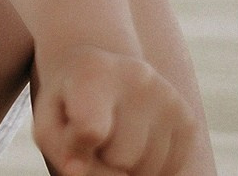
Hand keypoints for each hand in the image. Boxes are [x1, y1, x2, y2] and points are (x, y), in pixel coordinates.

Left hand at [32, 44, 200, 175]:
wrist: (103, 74)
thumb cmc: (69, 103)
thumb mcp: (49, 118)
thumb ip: (58, 147)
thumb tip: (78, 172)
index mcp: (95, 72)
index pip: (91, 130)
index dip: (77, 147)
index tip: (70, 135)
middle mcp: (138, 78)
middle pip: (121, 157)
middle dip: (102, 158)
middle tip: (95, 134)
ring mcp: (169, 98)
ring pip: (147, 169)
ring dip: (125, 167)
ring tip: (114, 137)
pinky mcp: (188, 119)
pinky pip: (169, 170)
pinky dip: (147, 168)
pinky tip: (134, 142)